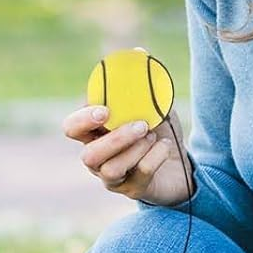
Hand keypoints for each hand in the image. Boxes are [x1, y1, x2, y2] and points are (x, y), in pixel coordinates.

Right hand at [62, 102, 192, 206]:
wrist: (181, 163)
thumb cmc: (159, 132)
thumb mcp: (152, 107)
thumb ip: (141, 91)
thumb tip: (139, 63)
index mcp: (94, 135)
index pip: (72, 128)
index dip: (82, 120)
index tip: (105, 111)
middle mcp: (98, 160)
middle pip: (88, 156)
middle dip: (115, 139)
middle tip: (141, 125)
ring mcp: (113, 178)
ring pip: (111, 169)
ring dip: (136, 149)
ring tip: (153, 137)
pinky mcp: (133, 189)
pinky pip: (141, 173)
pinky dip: (156, 155)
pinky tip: (165, 146)